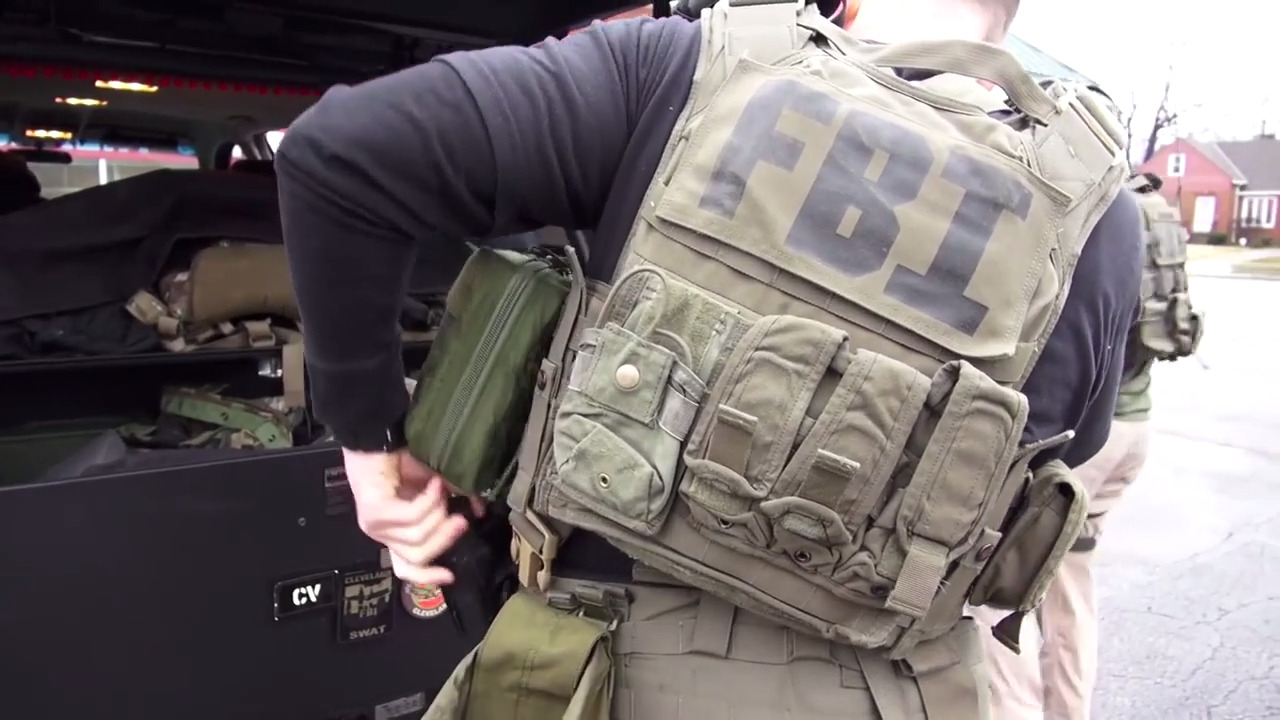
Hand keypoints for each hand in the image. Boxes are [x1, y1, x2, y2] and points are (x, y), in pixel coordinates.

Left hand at [342, 448, 485, 585]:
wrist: (380, 437)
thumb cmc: (404, 458)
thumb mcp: (439, 486)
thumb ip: (458, 501)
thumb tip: (480, 511)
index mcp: (396, 533)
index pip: (407, 567)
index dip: (428, 577)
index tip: (451, 576)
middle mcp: (383, 534)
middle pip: (418, 557)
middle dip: (444, 537)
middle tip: (461, 518)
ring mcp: (375, 526)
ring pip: (417, 539)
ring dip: (436, 513)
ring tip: (440, 488)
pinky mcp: (373, 513)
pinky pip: (411, 518)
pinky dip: (428, 500)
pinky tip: (433, 483)